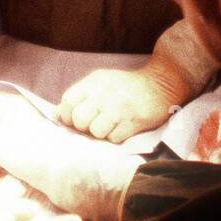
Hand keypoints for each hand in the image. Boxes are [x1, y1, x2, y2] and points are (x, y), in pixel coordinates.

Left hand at [57, 63, 184, 142]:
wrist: (161, 84)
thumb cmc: (127, 87)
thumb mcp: (101, 83)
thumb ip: (80, 96)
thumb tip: (59, 114)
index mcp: (95, 81)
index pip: (68, 101)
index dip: (68, 115)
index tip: (76, 120)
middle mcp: (105, 92)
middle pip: (79, 119)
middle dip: (84, 127)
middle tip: (95, 124)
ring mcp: (120, 106)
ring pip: (96, 131)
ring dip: (102, 134)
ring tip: (111, 126)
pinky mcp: (134, 120)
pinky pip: (115, 138)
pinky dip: (117, 137)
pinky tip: (124, 128)